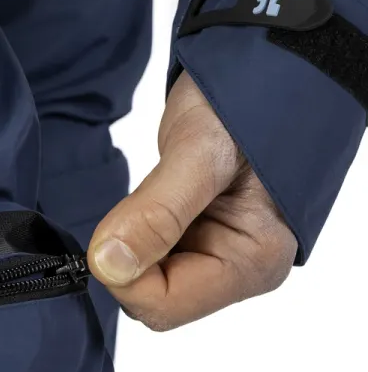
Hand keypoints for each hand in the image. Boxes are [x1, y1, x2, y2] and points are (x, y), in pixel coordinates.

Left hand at [87, 72, 296, 329]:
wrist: (262, 64)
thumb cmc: (249, 99)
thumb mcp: (201, 151)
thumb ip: (156, 211)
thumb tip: (108, 264)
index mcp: (253, 262)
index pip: (163, 306)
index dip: (125, 273)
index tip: (116, 224)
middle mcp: (239, 270)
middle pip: (154, 298)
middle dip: (130, 257)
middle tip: (144, 198)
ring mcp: (220, 257)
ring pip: (146, 280)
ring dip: (133, 241)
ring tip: (158, 191)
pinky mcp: (200, 241)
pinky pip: (150, 258)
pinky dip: (138, 232)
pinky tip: (155, 198)